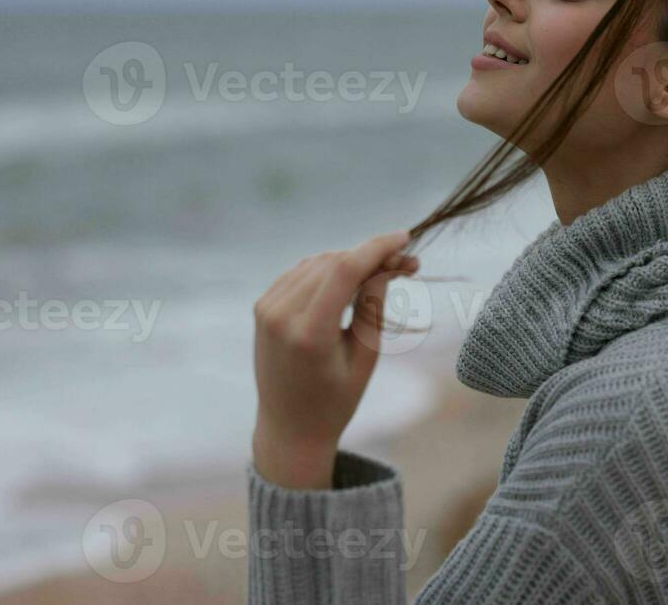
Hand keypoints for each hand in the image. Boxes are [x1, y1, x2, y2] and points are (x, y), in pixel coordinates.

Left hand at [251, 229, 418, 488]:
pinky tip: (349, 281)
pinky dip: (327, 270)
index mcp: (310, 333)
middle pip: (333, 262)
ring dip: (350, 261)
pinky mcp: (262, 306)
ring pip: (317, 262)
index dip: (378, 247)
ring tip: (381, 275)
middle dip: (370, 256)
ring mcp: (266, 308)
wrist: (289, 428)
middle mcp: (281, 315)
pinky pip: (300, 272)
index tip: (406, 238)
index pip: (345, 269)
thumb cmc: (336, 400)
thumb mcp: (365, 356)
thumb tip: (388, 262)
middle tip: (405, 265)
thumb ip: (374, 305)